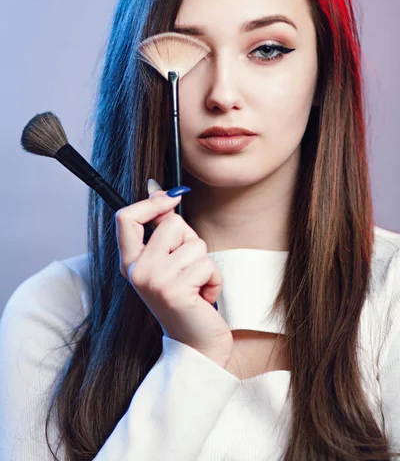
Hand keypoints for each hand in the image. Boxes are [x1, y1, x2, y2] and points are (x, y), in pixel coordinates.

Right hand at [115, 188, 232, 366]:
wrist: (195, 345)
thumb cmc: (186, 299)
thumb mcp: (167, 263)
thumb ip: (163, 230)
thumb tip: (161, 189)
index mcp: (130, 262)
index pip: (125, 217)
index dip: (150, 202)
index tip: (170, 197)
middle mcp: (137, 271)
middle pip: (171, 224)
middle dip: (191, 241)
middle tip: (188, 270)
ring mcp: (154, 281)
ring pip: (195, 244)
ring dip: (205, 265)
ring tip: (196, 287)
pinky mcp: (175, 291)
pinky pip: (208, 265)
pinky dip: (214, 280)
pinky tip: (203, 298)